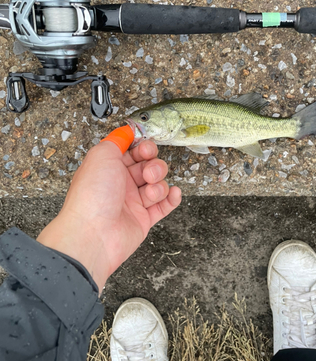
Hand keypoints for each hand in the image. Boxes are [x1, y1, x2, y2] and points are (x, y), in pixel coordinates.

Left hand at [37, 140, 180, 291]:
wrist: (93, 234)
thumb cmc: (92, 195)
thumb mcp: (101, 155)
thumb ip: (117, 139)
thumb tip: (127, 130)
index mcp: (109, 167)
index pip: (133, 151)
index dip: (143, 147)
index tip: (146, 149)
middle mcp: (121, 184)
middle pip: (148, 166)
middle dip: (154, 165)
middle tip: (148, 172)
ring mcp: (132, 202)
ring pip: (158, 184)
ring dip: (160, 184)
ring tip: (150, 191)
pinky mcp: (143, 220)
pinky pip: (164, 206)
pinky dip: (172, 198)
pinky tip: (173, 193)